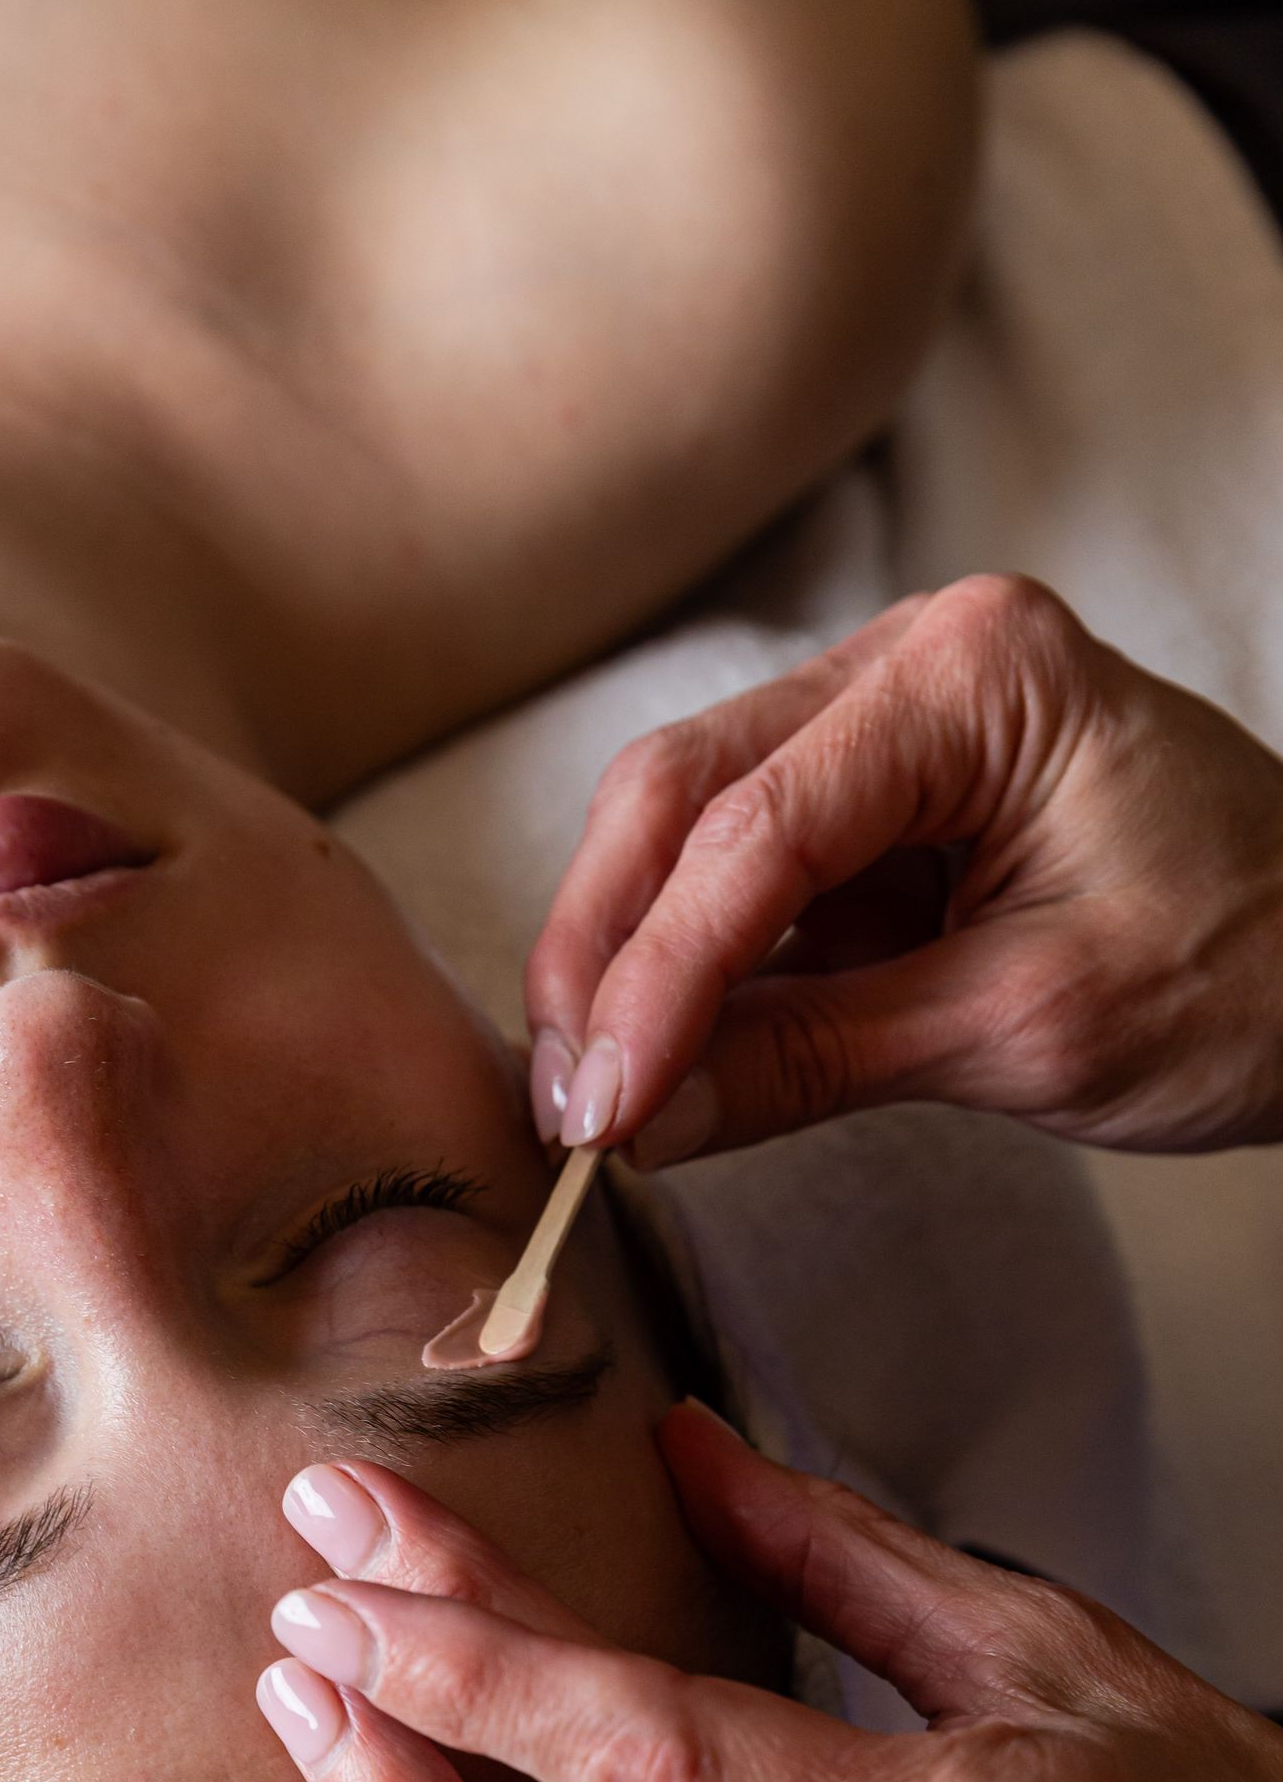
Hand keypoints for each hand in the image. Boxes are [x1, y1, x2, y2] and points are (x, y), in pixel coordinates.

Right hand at [525, 575, 1282, 1162]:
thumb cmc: (1251, 973)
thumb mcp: (1031, 1031)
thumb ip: (818, 1060)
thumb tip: (646, 1118)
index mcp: (979, 675)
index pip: (756, 826)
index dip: (655, 975)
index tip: (600, 1108)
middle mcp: (913, 663)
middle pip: (682, 792)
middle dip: (604, 952)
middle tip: (567, 1104)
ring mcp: (887, 725)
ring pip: (686, 828)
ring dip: (628, 963)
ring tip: (598, 1099)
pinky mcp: (876, 805)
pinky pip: (742, 878)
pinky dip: (691, 971)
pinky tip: (659, 1061)